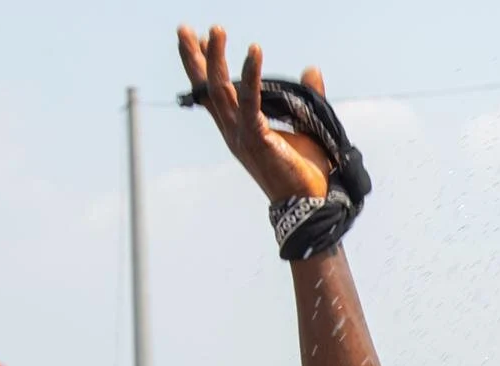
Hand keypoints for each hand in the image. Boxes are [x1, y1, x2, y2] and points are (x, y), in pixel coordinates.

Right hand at [176, 26, 330, 200]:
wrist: (312, 204)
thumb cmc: (307, 172)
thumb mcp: (307, 125)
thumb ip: (307, 96)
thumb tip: (311, 69)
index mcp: (240, 129)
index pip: (214, 93)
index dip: (203, 66)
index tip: (197, 39)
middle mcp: (234, 131)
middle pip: (207, 88)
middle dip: (196, 56)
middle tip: (187, 27)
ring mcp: (242, 135)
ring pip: (220, 89)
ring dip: (216, 56)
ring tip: (216, 28)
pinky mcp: (257, 137)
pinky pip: (250, 100)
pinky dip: (252, 73)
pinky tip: (254, 49)